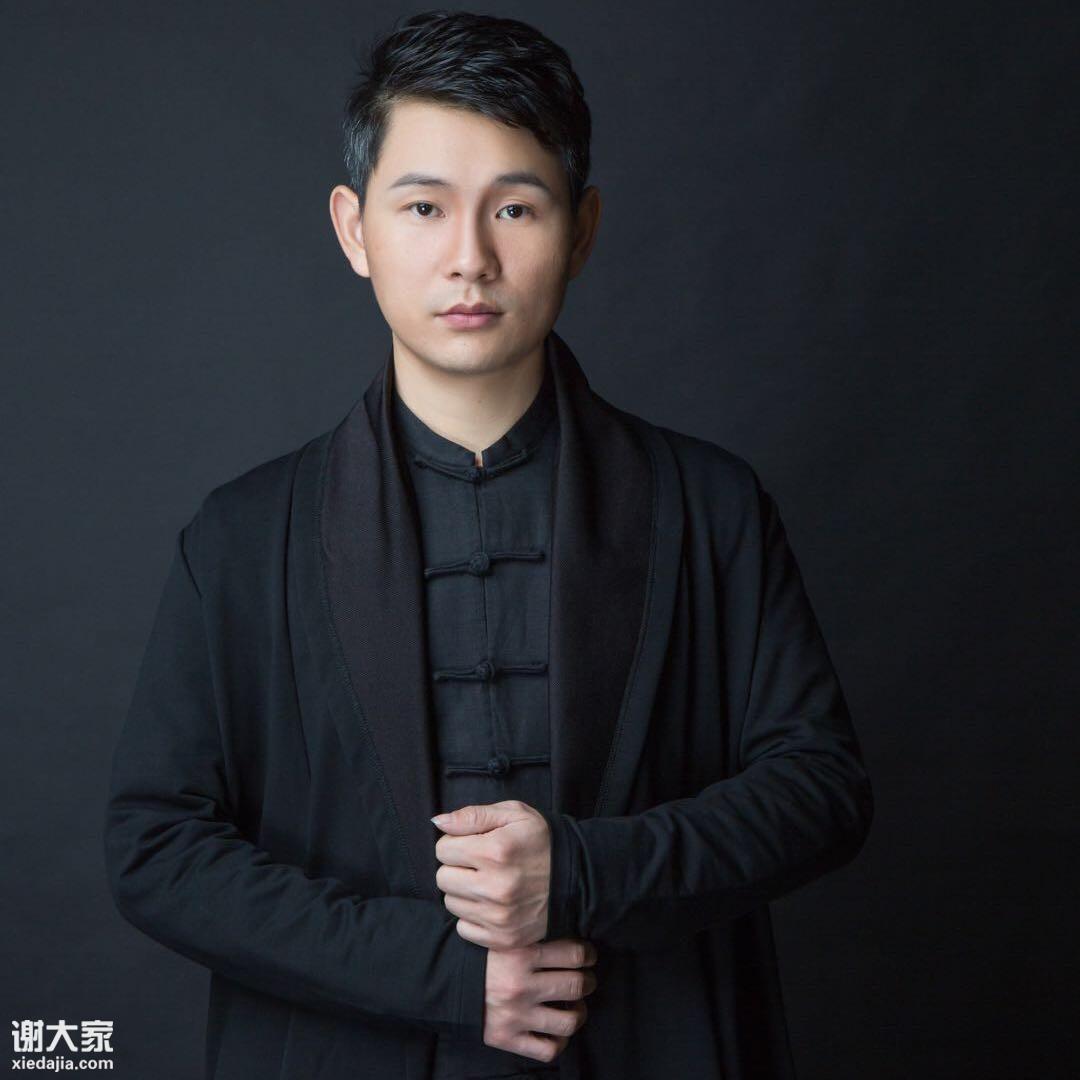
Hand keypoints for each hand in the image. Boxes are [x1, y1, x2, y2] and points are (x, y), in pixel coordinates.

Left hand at [432, 800, 550, 949]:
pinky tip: (491, 904)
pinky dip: (472, 916)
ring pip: (452, 903)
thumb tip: (438, 822)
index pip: (443, 849)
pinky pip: (463, 928)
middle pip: (443, 878)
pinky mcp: (502, 938)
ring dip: (464, 891)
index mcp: (496, 851)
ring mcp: (499, 916)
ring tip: (487, 882)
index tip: (474, 845)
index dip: (456, 843)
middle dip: (456, 867)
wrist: (578, 879)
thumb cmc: (542, 842)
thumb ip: (473, 815)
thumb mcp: (514, 815)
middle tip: (478, 864)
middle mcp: (495, 886)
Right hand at [482, 937, 597, 1062]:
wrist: (445, 983)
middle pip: (577, 986)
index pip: (574, 954)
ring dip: (579, 1013)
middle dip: (588, 982)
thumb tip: (570, 936)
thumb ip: (533, 936)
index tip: (587, 956)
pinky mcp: (508, 1039)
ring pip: (569, 1021)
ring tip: (575, 1006)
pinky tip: (556, 1030)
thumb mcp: (505, 937)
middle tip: (585, 980)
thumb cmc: (481, 957)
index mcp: (521, 953)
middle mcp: (520, 985)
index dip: (588, 954)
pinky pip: (548, 1049)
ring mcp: (516, 1015)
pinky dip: (559, 1042)